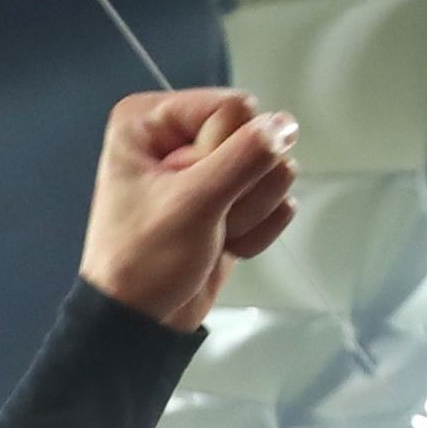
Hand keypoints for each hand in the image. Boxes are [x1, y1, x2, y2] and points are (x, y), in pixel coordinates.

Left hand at [79, 89, 298, 330]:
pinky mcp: (232, 198)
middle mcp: (179, 135)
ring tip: (211, 234)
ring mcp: (209, 167)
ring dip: (248, 213)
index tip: (193, 189)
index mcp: (150, 120)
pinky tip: (224, 245)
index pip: (234, 107)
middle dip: (240, 189)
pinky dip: (255, 230)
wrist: (142, 320)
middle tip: (204, 219)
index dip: (226, 152)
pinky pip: (275, 199)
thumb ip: (244, 158)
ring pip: (273, 168)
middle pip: (257, 137)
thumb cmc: (144, 261)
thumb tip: (284, 125)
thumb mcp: (192, 204)